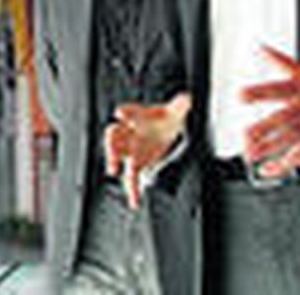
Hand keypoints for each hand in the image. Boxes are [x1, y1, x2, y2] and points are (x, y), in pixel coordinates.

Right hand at [103, 91, 191, 208]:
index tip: (121, 113)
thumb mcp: (177, 110)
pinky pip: (131, 178)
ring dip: (114, 161)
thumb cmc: (167, 118)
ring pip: (118, 155)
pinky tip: (134, 201)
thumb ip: (181, 105)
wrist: (168, 130)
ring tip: (114, 169)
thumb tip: (187, 98)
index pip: (128, 112)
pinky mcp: (137, 164)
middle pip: (115, 134)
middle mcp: (130, 132)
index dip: (125, 112)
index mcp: (138, 116)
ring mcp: (132, 149)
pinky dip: (132, 190)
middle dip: (112, 140)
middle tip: (113, 147)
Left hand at [240, 45, 299, 180]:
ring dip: (270, 147)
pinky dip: (283, 165)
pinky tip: (266, 168)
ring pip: (292, 139)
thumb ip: (280, 61)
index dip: (261, 92)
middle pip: (287, 118)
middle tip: (246, 135)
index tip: (241, 95)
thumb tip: (260, 49)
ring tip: (250, 153)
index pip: (280, 88)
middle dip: (266, 128)